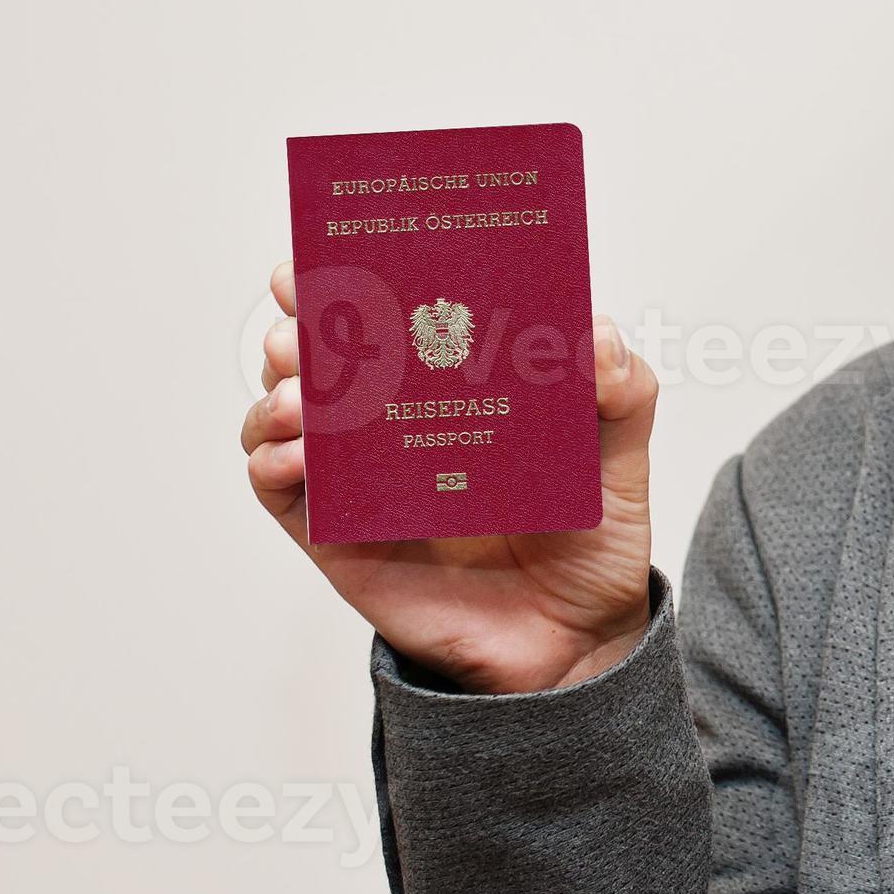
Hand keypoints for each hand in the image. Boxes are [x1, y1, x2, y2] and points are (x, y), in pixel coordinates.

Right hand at [241, 261, 657, 693]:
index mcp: (449, 382)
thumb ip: (621, 393)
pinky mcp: (337, 535)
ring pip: (284, 413)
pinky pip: (282, 491)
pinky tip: (297, 455)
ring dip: (278, 391)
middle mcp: (393, 420)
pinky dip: (272, 462)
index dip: (349, 276)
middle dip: (299, 325)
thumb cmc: (591, 540)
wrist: (575, 642)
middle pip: (320, 353)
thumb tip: (597, 333)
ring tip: (302, 393)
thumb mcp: (619, 457)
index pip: (387, 312)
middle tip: (304, 324)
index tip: (330, 251)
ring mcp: (360, 476)